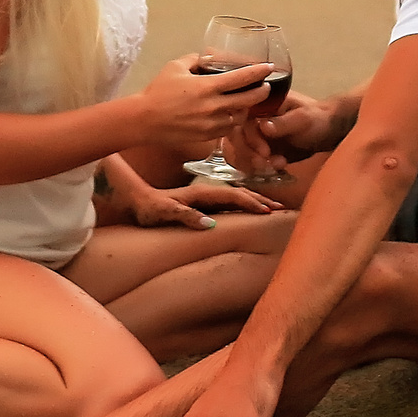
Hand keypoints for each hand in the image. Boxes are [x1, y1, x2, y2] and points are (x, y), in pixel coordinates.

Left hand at [125, 181, 282, 230]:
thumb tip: (210, 224)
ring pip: (236, 196)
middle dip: (260, 200)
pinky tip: (250, 210)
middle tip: (281, 209)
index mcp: (201, 193)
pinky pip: (229, 201)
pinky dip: (244, 204)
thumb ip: (186, 217)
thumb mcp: (164, 213)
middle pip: (239, 193)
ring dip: (255, 201)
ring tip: (273, 207)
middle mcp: (206, 191)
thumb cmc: (149, 208)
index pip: (233, 196)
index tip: (268, 211)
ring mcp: (206, 195)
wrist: (136, 199)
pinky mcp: (203, 201)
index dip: (251, 203)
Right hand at [131, 53, 272, 153]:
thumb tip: (209, 55)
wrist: (144, 120)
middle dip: (261, 92)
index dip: (258, 72)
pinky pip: (228, 129)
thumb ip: (195, 59)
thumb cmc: (158, 92)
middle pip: (248, 100)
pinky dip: (233, 121)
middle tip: (265, 86)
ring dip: (247, 108)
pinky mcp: (207, 137)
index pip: (242, 78)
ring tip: (248, 101)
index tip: (268, 67)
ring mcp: (212, 124)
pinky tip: (231, 115)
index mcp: (207, 87)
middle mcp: (213, 107)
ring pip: (240, 117)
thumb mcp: (175, 67)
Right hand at [240, 89, 337, 169]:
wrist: (330, 131)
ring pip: (242, 150)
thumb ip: (284, 123)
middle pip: (237, 137)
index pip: (241, 119)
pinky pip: (252, 160)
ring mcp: (257, 134)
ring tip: (275, 166)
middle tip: (264, 164)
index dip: (248, 137)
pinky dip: (262, 167)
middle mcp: (255, 118)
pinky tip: (279, 167)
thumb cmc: (318, 118)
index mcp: (261, 104)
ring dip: (254, 162)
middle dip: (248, 153)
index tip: (264, 151)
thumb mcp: (303, 119)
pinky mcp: (262, 149)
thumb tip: (263, 126)